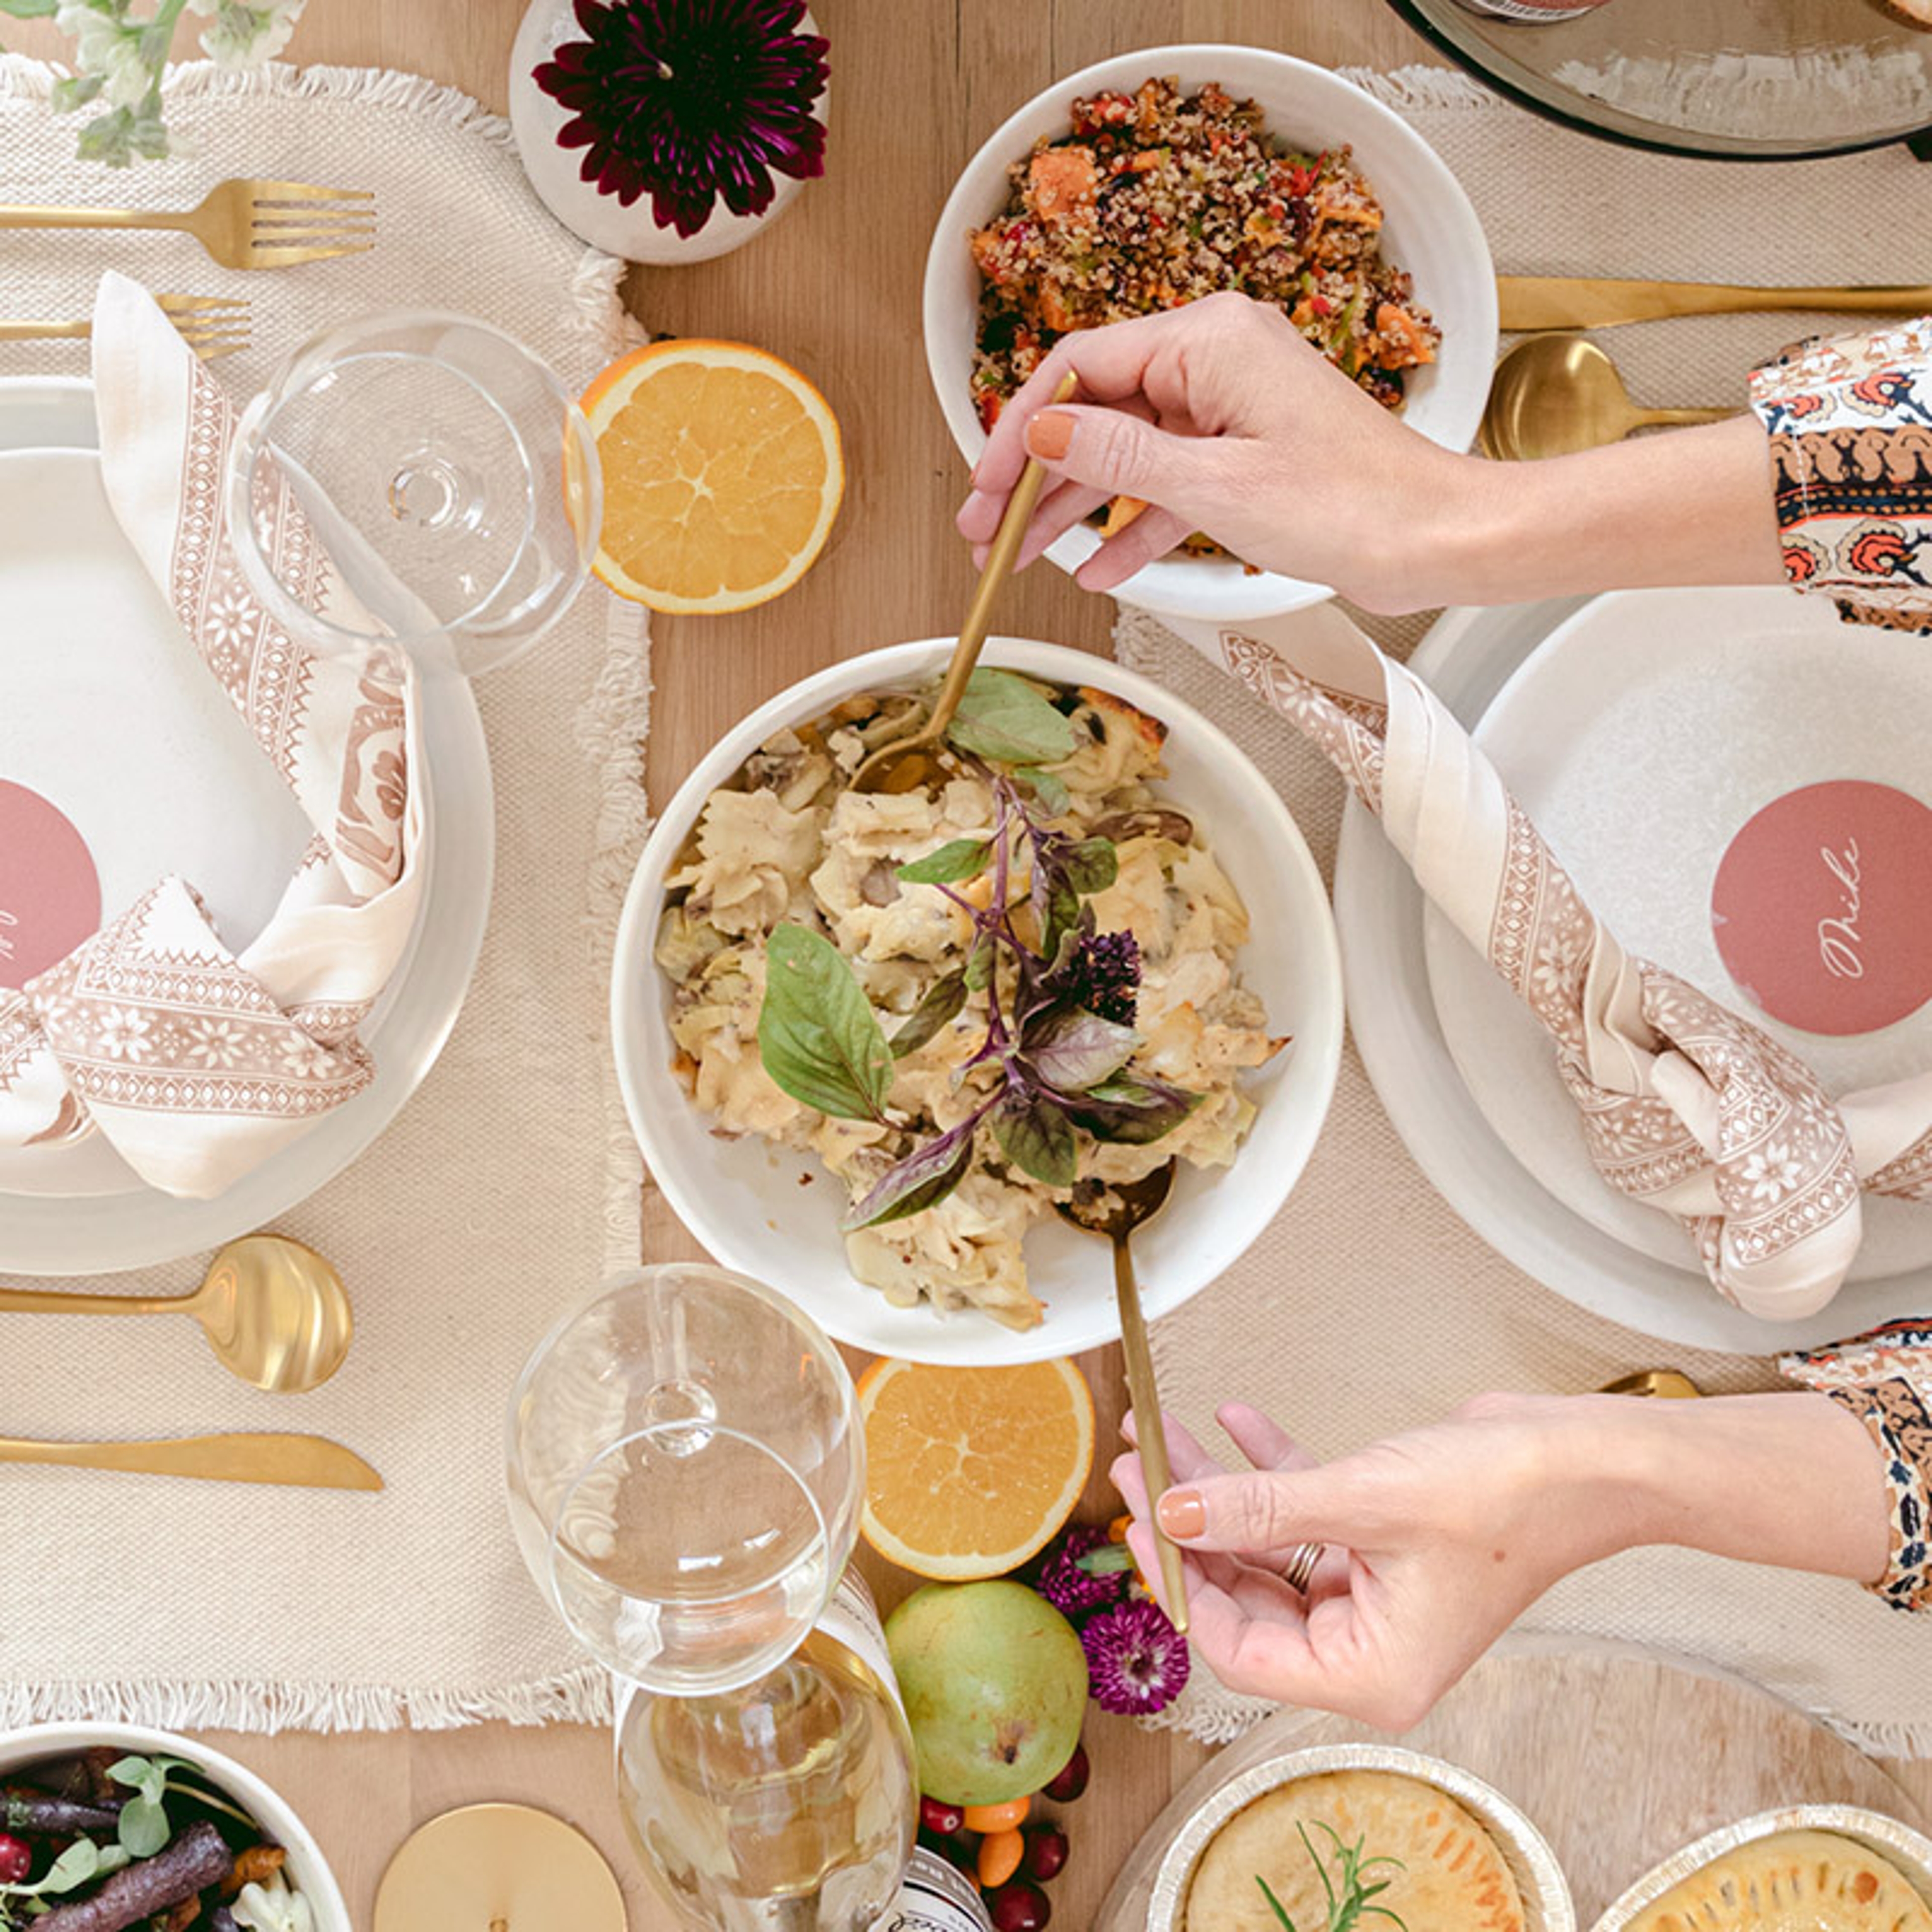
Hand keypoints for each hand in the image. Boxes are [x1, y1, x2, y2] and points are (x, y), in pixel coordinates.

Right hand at [955, 291, 1470, 609]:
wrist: (1434, 539)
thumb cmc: (1352, 503)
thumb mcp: (1215, 484)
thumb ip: (1121, 455)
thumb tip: (1045, 432)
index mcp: (1208, 340)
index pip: (1080, 366)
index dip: (1020, 427)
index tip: (986, 484)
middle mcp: (1215, 360)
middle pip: (1096, 411)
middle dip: (1037, 476)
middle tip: (987, 532)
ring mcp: (1230, 408)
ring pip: (1126, 453)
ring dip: (1074, 508)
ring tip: (1025, 558)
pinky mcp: (1245, 454)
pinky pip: (1168, 484)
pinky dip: (1133, 526)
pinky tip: (1097, 571)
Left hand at [1111, 1390, 1888, 1729]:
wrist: (1591, 1458)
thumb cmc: (1506, 1494)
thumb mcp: (1363, 1500)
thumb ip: (1260, 1511)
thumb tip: (1171, 1514)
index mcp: (1368, 1672)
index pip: (1238, 1646)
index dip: (1181, 1582)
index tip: (1139, 1517)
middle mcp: (1368, 1646)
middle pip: (1244, 1597)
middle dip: (1189, 1526)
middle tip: (1137, 1464)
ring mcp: (1375, 1596)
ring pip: (1267, 1548)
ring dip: (1219, 1491)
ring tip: (1163, 1434)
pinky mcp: (1383, 1546)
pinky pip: (1306, 1517)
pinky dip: (1271, 1471)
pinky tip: (1234, 1423)